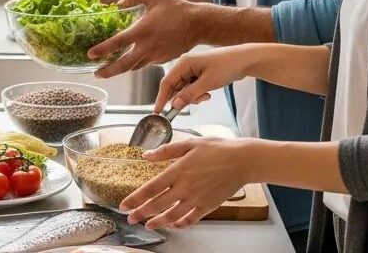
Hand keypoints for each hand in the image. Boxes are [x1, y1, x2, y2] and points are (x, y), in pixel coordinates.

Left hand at [88, 0, 201, 78]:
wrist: (198, 24)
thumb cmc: (175, 8)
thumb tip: (118, 3)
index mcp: (142, 31)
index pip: (118, 43)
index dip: (102, 50)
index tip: (90, 54)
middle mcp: (147, 47)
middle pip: (124, 65)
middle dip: (108, 71)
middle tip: (96, 73)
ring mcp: (155, 56)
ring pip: (134, 67)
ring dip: (119, 70)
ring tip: (107, 70)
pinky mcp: (161, 60)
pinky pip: (144, 64)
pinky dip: (134, 64)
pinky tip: (127, 60)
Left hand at [121, 138, 254, 229]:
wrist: (243, 160)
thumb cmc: (217, 149)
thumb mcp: (189, 143)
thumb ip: (166, 150)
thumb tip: (146, 155)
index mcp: (177, 171)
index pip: (150, 188)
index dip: (135, 198)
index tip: (124, 205)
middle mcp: (185, 188)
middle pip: (158, 205)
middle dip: (141, 213)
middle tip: (130, 219)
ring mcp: (197, 199)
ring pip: (173, 215)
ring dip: (158, 222)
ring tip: (148, 225)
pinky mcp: (208, 206)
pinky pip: (191, 219)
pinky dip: (181, 224)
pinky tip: (174, 225)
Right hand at [153, 46, 255, 112]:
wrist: (244, 60)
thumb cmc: (227, 66)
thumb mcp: (207, 83)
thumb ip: (189, 95)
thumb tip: (174, 104)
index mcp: (183, 63)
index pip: (166, 82)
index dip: (161, 98)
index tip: (157, 111)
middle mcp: (184, 65)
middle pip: (175, 87)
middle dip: (182, 98)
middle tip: (191, 105)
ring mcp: (192, 69)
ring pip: (184, 89)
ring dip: (192, 97)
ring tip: (205, 96)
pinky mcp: (199, 74)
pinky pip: (191, 88)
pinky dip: (197, 94)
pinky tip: (207, 93)